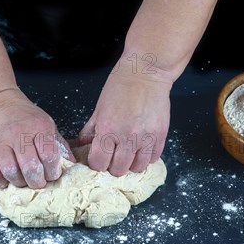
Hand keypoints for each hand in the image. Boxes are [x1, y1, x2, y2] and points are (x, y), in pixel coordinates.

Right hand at [0, 89, 73, 188]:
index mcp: (39, 128)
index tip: (52, 175)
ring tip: (24, 181)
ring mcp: (1, 143)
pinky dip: (0, 181)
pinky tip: (7, 179)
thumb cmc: (24, 114)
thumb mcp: (46, 123)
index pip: (49, 157)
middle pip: (31, 168)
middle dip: (37, 182)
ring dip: (19, 182)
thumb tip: (72, 163)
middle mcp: (19, 135)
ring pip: (11, 172)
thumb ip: (59, 144)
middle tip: (38, 182)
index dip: (53, 172)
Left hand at [78, 58, 171, 175]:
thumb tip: (83, 146)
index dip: (97, 162)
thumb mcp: (99, 108)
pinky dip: (146, 157)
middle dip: (114, 165)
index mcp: (107, 129)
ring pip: (137, 168)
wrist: (146, 72)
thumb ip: (91, 130)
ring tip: (129, 154)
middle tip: (114, 156)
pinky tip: (142, 148)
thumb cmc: (121, 86)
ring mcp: (145, 138)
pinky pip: (153, 159)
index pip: (98, 163)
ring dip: (131, 164)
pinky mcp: (160, 135)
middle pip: (118, 170)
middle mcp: (126, 137)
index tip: (99, 158)